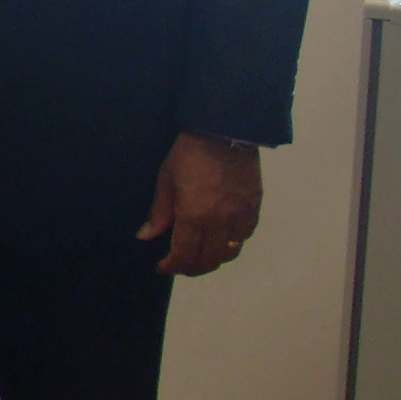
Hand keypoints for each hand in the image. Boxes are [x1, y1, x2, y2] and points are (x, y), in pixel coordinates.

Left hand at [138, 132, 261, 276]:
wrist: (225, 131)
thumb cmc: (188, 153)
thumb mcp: (166, 179)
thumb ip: (159, 212)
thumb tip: (145, 236)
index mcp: (194, 215)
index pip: (184, 255)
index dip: (172, 266)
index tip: (162, 267)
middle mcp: (220, 223)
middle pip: (209, 261)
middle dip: (191, 268)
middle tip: (179, 264)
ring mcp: (241, 217)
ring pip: (229, 254)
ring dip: (213, 260)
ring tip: (199, 255)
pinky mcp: (255, 209)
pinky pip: (244, 237)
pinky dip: (231, 244)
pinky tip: (220, 239)